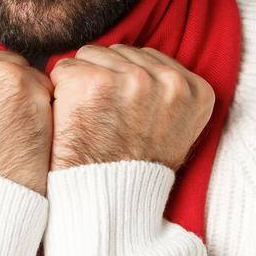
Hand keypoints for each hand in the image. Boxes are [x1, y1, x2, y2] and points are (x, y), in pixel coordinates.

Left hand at [47, 44, 215, 171]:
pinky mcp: (93, 82)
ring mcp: (132, 80)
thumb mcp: (173, 129)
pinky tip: (71, 117)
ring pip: (91, 55)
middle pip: (119, 52)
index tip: (126, 113)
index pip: (146, 58)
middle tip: (106, 117)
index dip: (127, 83)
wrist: (107, 202)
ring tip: (91, 118)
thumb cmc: (133, 168)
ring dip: (83, 81)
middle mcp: (168, 81)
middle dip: (107, 77)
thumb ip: (166, 90)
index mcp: (196, 90)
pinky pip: (63, 68)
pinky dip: (59, 91)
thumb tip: (144, 59)